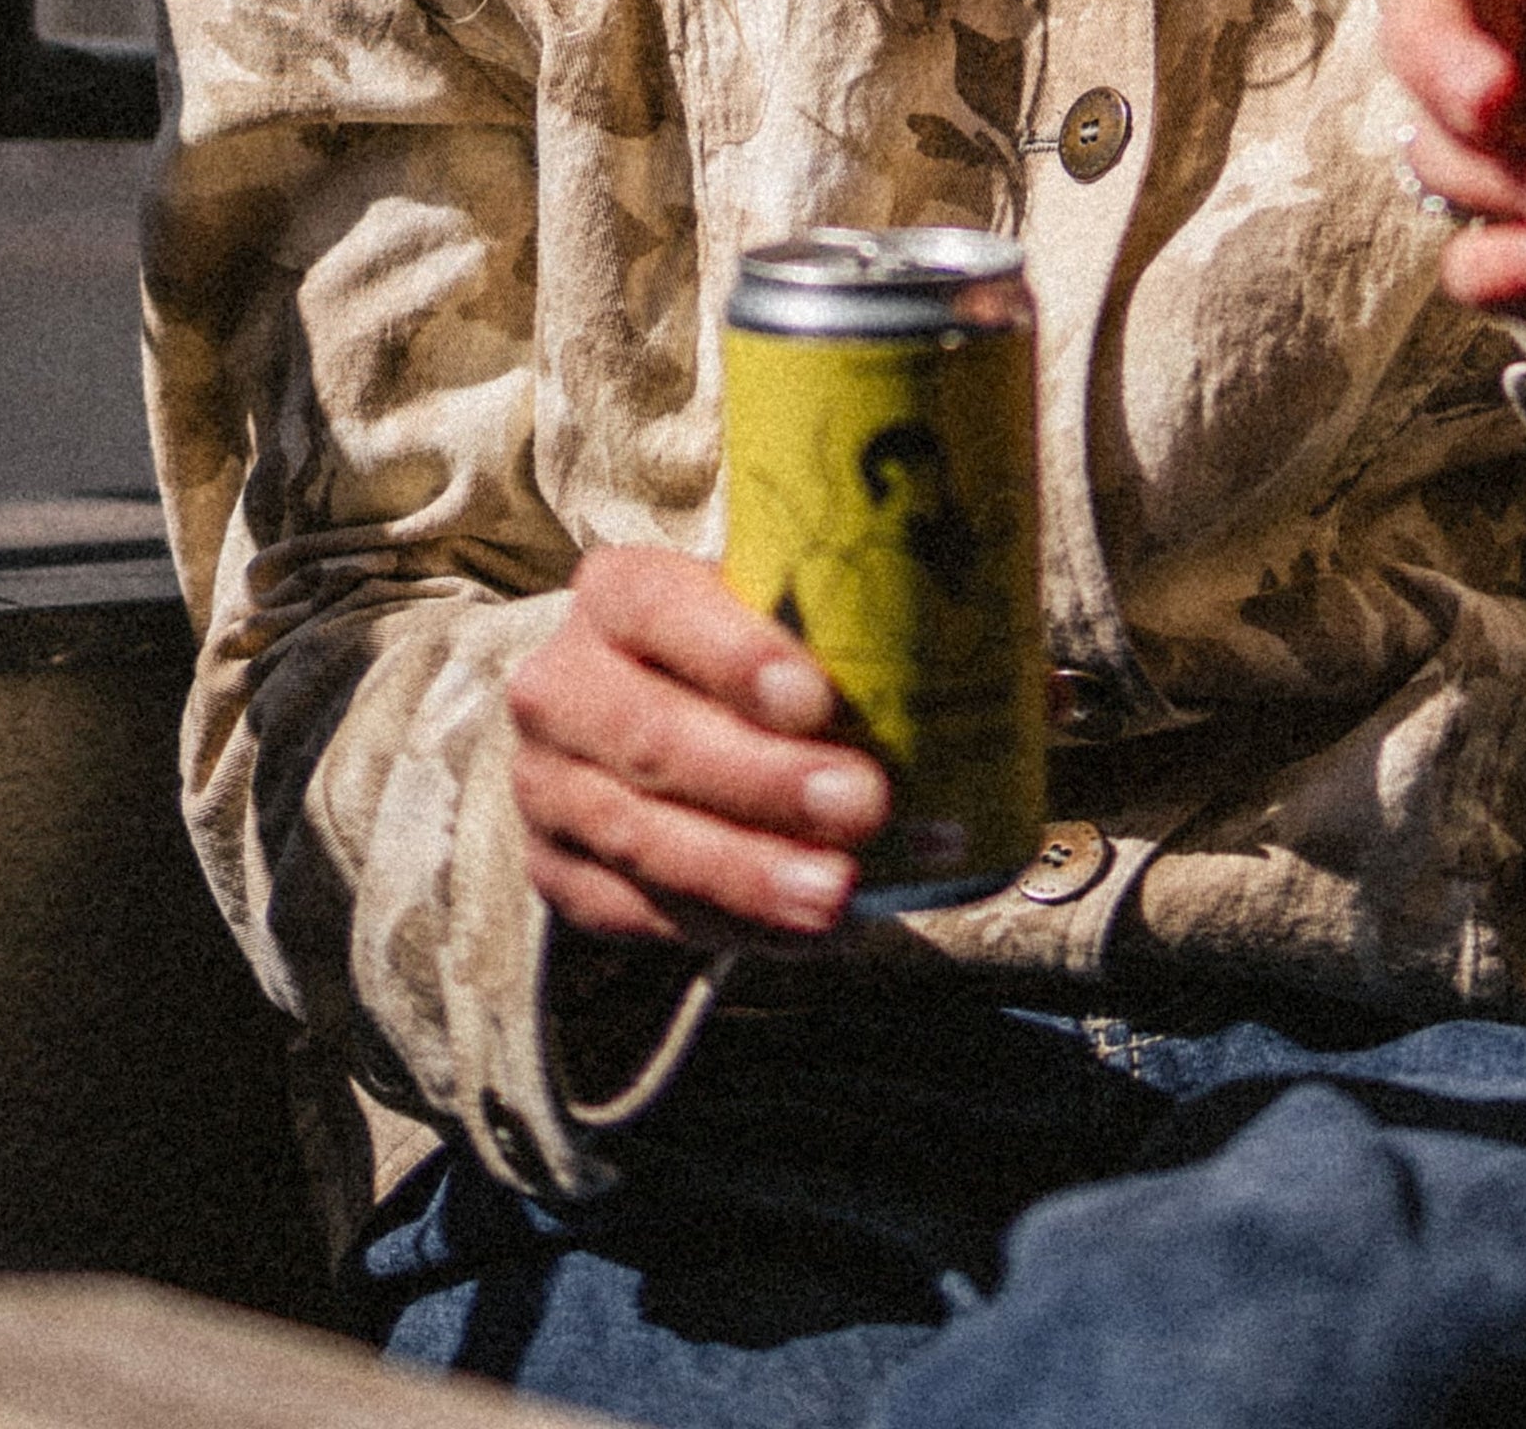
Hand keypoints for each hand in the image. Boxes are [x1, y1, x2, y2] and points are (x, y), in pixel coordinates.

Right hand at [506, 547, 892, 947]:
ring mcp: (547, 786)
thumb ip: (841, 637)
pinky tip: (810, 932)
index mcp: (616, 594)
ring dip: (747, 871)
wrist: (647, 730)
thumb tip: (978, 665)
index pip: (660, 609)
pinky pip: (639, 910)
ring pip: (641, 835)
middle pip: (652, 737)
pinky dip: (731, 926)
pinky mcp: (556, 872)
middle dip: (763, 780)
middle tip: (863, 804)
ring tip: (839, 892)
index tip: (817, 700)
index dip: (735, 655)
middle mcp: (562, 686)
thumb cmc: (747, 664)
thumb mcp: (776, 624)